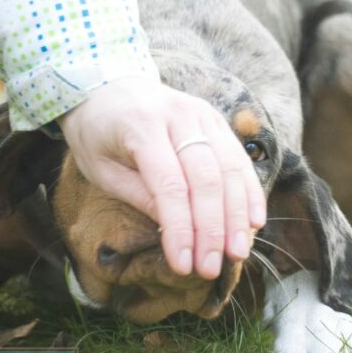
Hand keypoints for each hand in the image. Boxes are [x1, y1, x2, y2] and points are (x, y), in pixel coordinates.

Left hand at [58, 75, 266, 279]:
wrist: (107, 85)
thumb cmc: (97, 133)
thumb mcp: (101, 168)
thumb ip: (139, 195)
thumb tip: (176, 233)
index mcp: (142, 125)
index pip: (169, 184)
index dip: (180, 228)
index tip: (183, 266)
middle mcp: (178, 114)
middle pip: (206, 177)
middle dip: (212, 228)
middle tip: (212, 267)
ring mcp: (201, 113)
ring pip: (229, 167)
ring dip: (236, 214)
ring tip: (237, 252)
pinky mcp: (215, 119)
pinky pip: (238, 156)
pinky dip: (248, 190)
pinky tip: (254, 220)